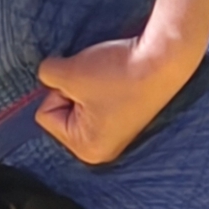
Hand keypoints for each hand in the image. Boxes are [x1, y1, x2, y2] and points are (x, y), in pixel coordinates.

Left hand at [36, 36, 188, 166]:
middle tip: (97, 79)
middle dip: (72, 89)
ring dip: (86, 83)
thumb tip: (47, 75)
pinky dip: (101, 84)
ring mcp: (116, 134)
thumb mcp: (68, 72)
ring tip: (108, 78)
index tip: (85, 84)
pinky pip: (97, 99)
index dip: (58, 91)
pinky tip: (117, 78)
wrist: (163, 59)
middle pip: (62, 111)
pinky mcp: (126, 116)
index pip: (45, 114)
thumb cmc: (117, 73)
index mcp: (86, 149)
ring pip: (79, 102)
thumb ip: (46, 75)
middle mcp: (101, 149)